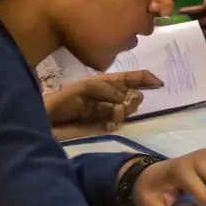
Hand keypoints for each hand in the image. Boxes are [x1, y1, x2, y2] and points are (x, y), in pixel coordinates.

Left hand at [44, 70, 158, 127]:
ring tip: (111, 116)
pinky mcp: (102, 127)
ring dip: (122, 112)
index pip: (131, 78)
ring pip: (126, 111)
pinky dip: (113, 124)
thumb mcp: (87, 88)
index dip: (145, 79)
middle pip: (133, 96)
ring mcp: (107, 112)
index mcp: (106, 82)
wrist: (46, 120)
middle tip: (127, 104)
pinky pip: (116, 125)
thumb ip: (109, 91)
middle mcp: (109, 96)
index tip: (159, 84)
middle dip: (133, 99)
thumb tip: (127, 101)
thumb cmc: (64, 99)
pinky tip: (106, 126)